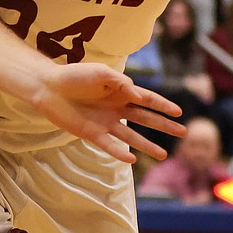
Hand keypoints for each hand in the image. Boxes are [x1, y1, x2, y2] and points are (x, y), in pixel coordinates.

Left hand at [31, 63, 185, 162]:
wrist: (48, 87)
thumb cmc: (74, 76)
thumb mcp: (100, 72)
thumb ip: (121, 82)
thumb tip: (138, 95)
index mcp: (120, 91)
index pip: (147, 99)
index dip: (163, 105)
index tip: (179, 112)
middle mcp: (116, 108)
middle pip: (145, 118)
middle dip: (164, 126)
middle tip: (183, 133)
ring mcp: (105, 122)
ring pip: (131, 137)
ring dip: (147, 145)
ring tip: (163, 154)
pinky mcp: (91, 133)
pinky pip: (109, 145)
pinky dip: (120, 153)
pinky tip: (132, 160)